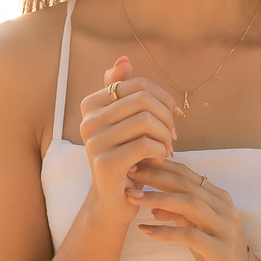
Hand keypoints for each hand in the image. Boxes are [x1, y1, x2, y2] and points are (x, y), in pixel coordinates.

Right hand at [80, 56, 181, 225]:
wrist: (113, 200)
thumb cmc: (124, 157)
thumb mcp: (124, 122)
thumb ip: (121, 90)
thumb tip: (123, 60)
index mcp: (90, 105)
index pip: (136, 83)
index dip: (162, 97)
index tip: (173, 116)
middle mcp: (87, 120)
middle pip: (143, 99)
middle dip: (166, 116)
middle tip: (173, 135)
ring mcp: (94, 142)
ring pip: (146, 121)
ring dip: (166, 135)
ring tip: (167, 148)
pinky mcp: (106, 163)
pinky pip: (146, 144)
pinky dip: (161, 151)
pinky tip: (160, 159)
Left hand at [127, 160, 252, 260]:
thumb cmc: (217, 253)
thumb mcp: (198, 229)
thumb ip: (180, 215)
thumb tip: (153, 207)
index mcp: (219, 198)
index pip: (188, 174)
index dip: (162, 166)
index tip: (137, 163)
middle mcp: (225, 208)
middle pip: (187, 185)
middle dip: (156, 177)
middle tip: (131, 173)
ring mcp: (225, 228)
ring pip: (190, 204)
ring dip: (159, 199)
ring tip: (134, 198)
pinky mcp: (221, 250)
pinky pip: (189, 236)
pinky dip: (166, 231)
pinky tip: (145, 230)